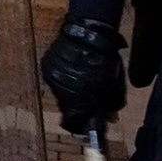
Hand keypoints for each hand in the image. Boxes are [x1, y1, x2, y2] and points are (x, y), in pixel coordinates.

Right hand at [39, 15, 126, 134]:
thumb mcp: (114, 86)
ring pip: (61, 94)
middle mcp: (62, 93)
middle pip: (68, 110)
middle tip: (89, 100)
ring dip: (71, 93)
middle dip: (78, 109)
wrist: (87, 34)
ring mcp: (52, 79)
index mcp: (79, 100)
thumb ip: (112, 106)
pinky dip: (64, 79)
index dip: (83, 127)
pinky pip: (56, 80)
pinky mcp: (47, 67)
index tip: (89, 127)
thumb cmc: (104, 61)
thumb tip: (110, 119)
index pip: (75, 124)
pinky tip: (73, 70)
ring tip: (82, 81)